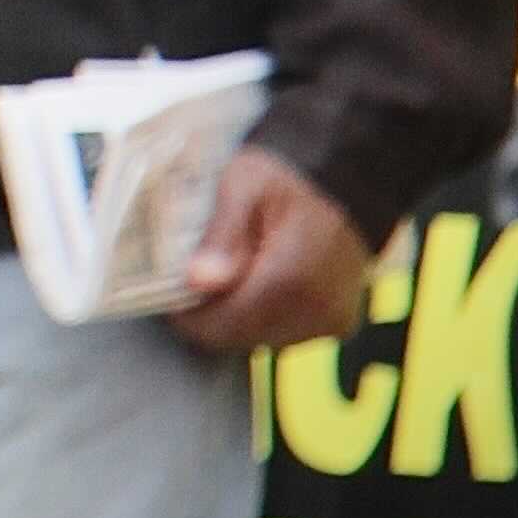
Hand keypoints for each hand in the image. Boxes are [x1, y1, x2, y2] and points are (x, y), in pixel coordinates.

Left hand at [173, 143, 374, 352]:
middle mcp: (318, 310)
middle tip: (201, 272)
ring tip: (235, 270)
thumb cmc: (285, 178)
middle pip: (239, 336)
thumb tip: (198, 282)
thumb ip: (220, 234)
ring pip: (261, 339)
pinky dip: (266, 315)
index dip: (188, 311)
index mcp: (291, 278)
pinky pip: (286, 334)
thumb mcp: (243, 183)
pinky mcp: (339, 325)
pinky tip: (263, 280)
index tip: (173, 285)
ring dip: (239, 314)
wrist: (345, 182)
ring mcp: (332, 322)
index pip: (221, 325)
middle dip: (212, 311)